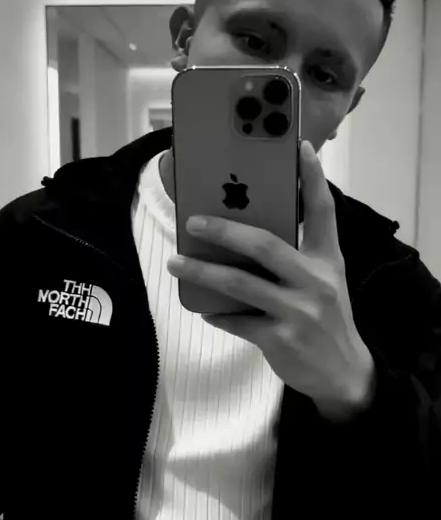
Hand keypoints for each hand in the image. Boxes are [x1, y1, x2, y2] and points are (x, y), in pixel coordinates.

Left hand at [167, 140, 374, 419]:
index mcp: (327, 260)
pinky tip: (203, 308)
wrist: (343, 372)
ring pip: (240, 283)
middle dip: (224, 229)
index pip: (323, 211)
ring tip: (176, 261)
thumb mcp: (324, 280)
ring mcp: (299, 312)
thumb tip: (246, 229)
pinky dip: (217, 313)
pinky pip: (237, 321)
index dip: (314, 178)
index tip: (302, 147)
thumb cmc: (326, 317)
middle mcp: (316, 281)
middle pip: (265, 245)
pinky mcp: (281, 340)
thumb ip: (297, 255)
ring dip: (202, 271)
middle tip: (193, 222)